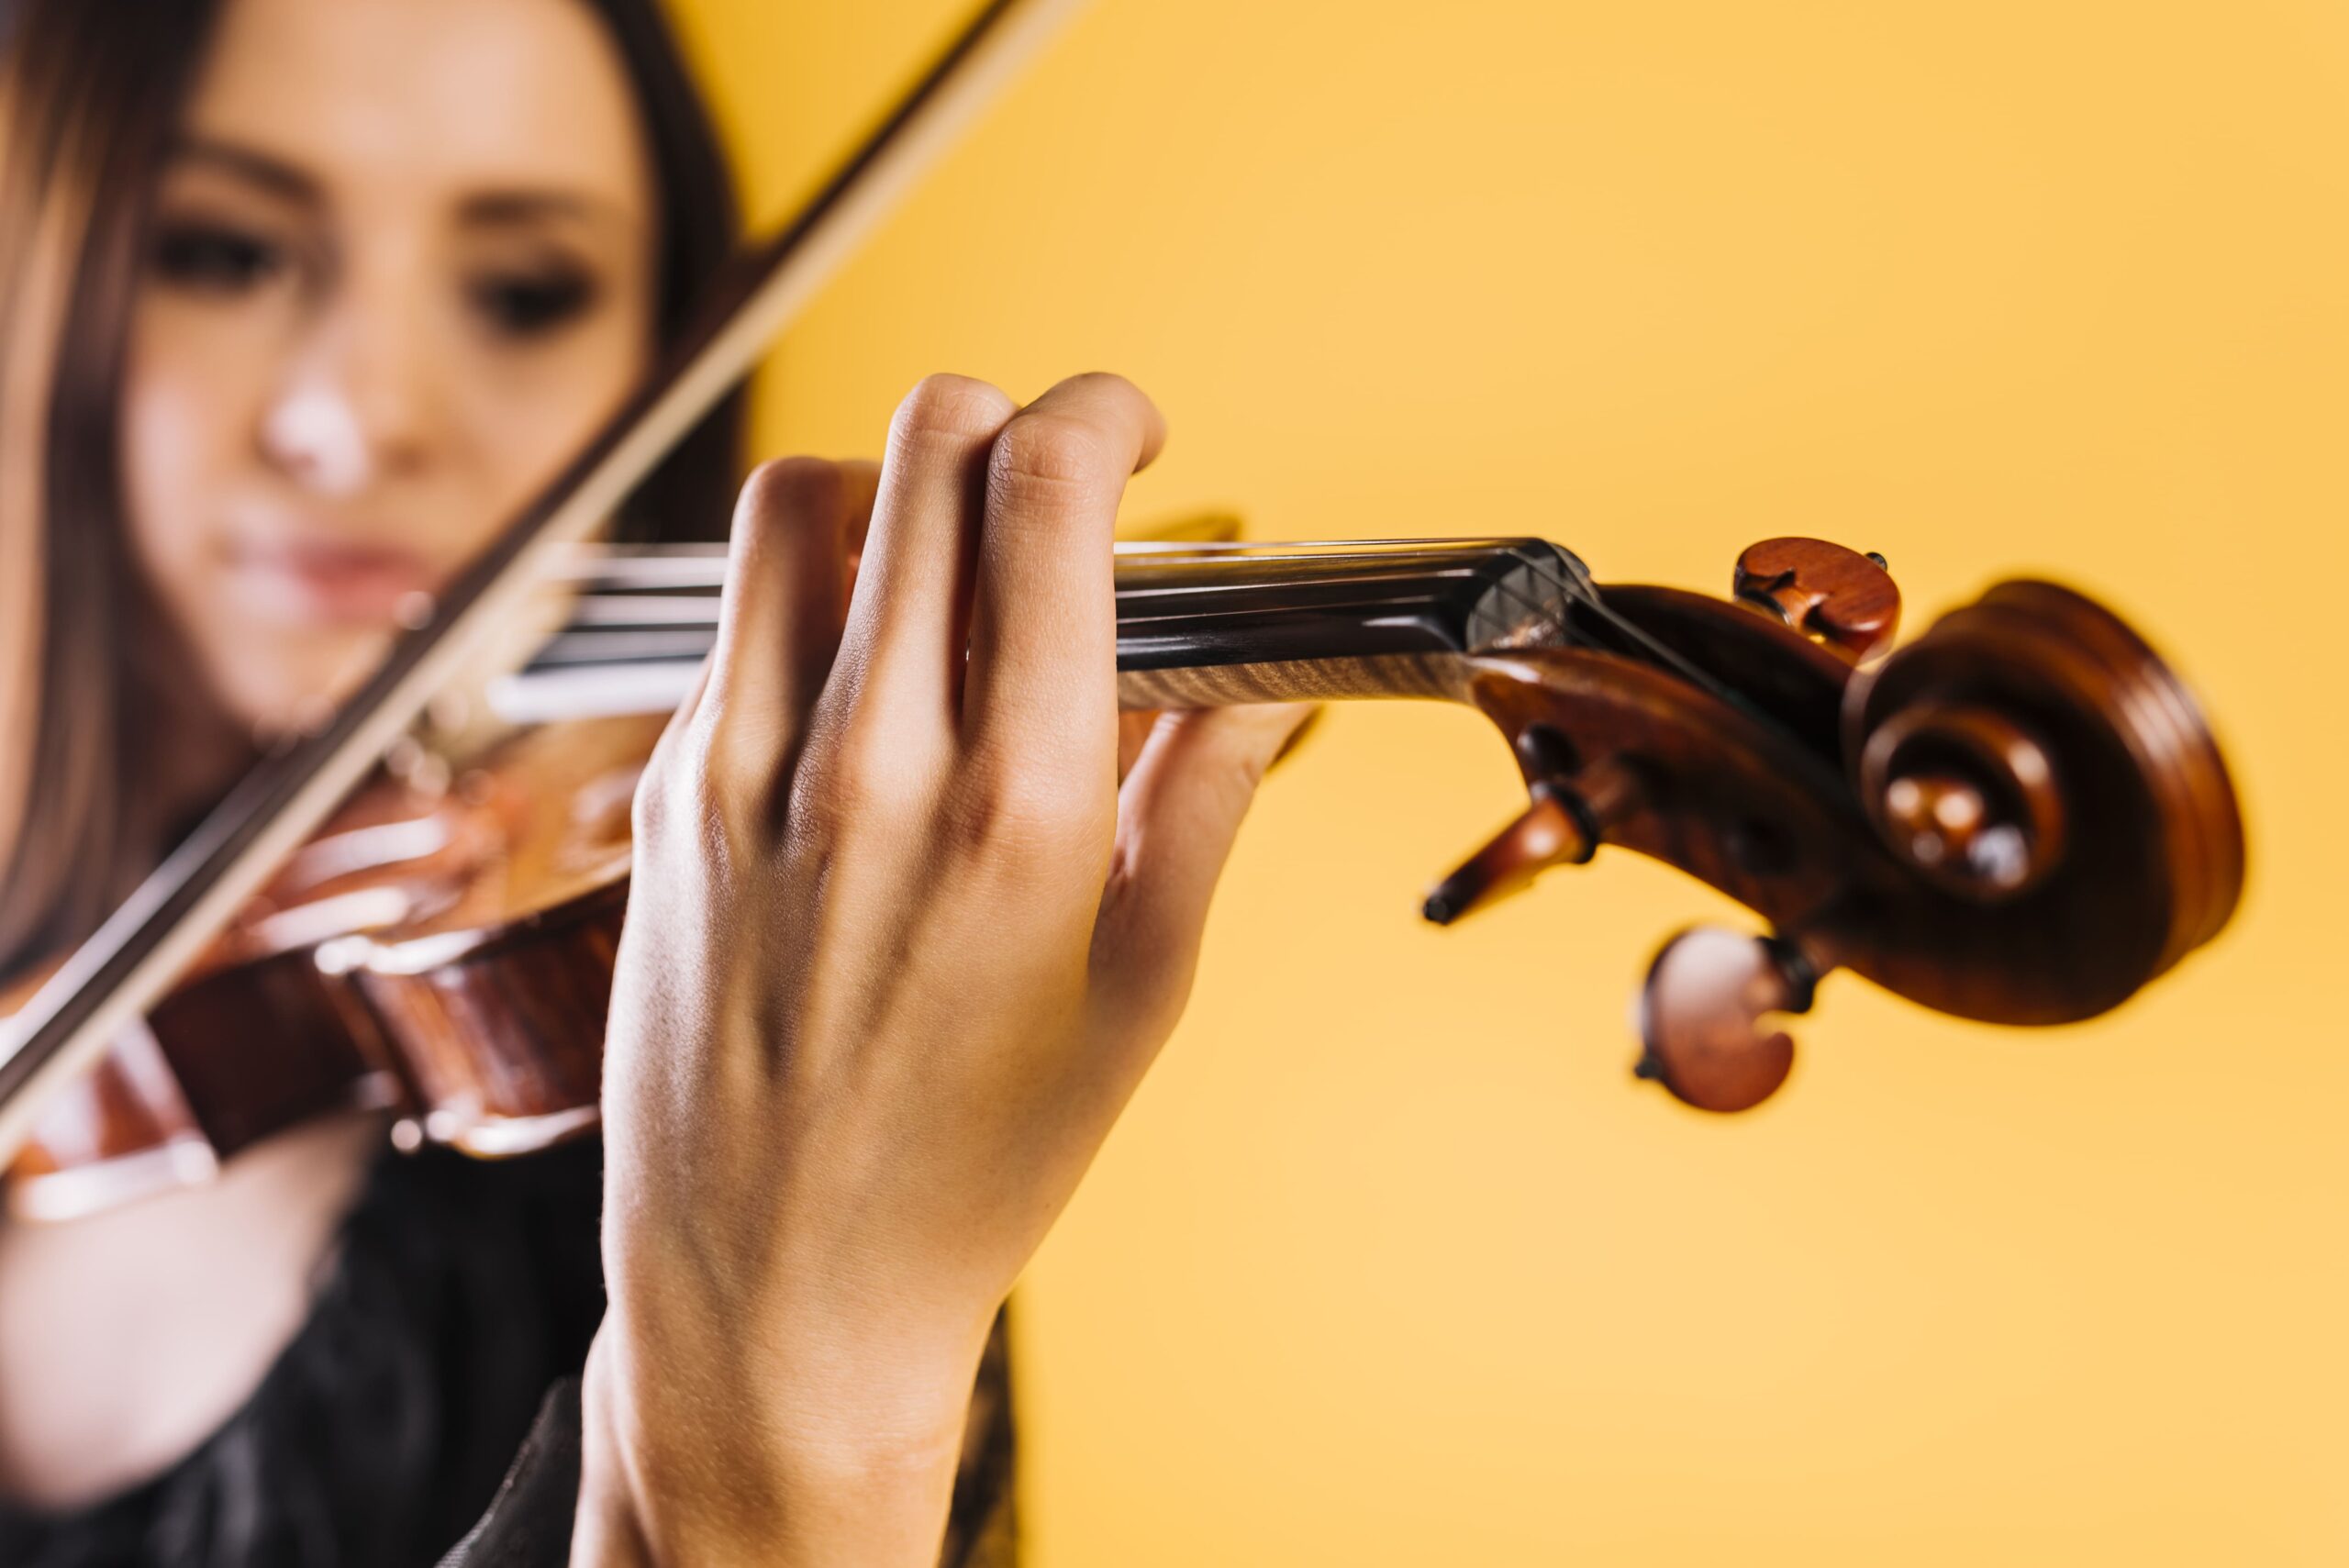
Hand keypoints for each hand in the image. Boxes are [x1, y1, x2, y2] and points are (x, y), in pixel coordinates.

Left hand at [574, 373, 1309, 1565]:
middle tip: (1055, 486)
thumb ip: (1201, 804)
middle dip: (1011, 423)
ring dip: (891, 487)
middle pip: (921, 448)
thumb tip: (1264, 672)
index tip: (1135, 430)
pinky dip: (812, 598)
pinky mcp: (662, 801)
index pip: (1045, 496)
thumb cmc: (978, 1169)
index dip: (1104, 413)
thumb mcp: (1139, 997)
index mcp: (1014, 812)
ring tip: (946, 565)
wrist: (774, 1301)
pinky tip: (864, 683)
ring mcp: (738, 774)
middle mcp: (864, 767)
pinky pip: (736, 622)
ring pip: (799, 501)